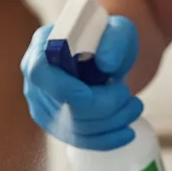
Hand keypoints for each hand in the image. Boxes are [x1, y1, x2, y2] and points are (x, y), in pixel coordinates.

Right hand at [21, 15, 142, 150]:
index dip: (61, 87)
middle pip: (62, 105)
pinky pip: (78, 140)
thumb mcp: (119, 30)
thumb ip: (115, 39)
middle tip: (126, 92)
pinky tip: (127, 132)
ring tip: (134, 105)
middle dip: (102, 104)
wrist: (108, 58)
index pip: (39, 71)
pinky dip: (106, 139)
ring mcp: (44, 106)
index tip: (87, 95)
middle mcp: (37, 80)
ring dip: (111, 120)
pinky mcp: (57, 125)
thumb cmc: (109, 40)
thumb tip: (106, 63)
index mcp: (43, 46)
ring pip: (74, 127)